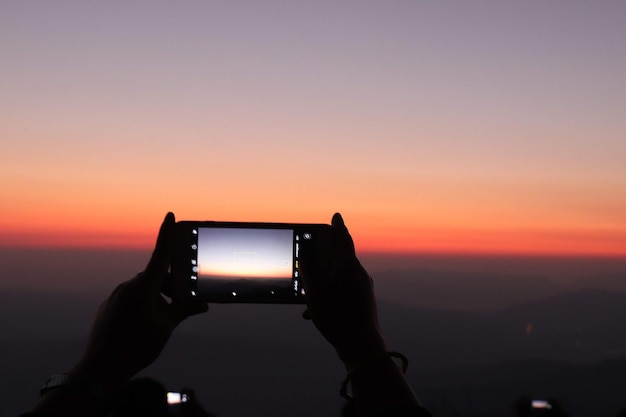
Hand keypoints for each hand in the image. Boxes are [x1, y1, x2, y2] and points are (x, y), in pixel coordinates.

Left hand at [69, 212, 207, 388]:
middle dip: (172, 285)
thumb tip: (202, 304)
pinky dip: (143, 305)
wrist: (101, 367)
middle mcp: (129, 286)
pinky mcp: (109, 306)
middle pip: (157, 275)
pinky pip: (131, 298)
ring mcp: (117, 295)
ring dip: (158, 297)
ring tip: (163, 321)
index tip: (170, 215)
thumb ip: (184, 310)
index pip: (161, 254)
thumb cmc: (137, 345)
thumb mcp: (166, 326)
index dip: (167, 233)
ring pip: (144, 288)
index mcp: (144, 286)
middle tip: (183, 303)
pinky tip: (144, 326)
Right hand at [299, 213, 386, 369]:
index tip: (336, 217)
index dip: (337, 227)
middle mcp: (358, 275)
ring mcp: (362, 291)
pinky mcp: (361, 306)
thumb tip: (305, 250)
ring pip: (338, 278)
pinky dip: (326, 297)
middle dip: (324, 255)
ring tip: (305, 290)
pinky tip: (311, 311)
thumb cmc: (338, 315)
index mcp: (349, 266)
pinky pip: (341, 294)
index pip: (343, 239)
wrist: (361, 347)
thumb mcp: (315, 288)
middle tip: (314, 249)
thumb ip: (308, 265)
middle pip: (340, 258)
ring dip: (322, 280)